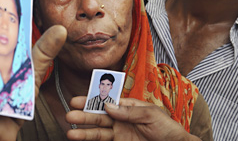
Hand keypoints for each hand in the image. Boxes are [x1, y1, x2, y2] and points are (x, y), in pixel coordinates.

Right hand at [66, 97, 200, 140]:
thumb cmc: (167, 128)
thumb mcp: (151, 115)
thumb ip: (129, 111)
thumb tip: (108, 105)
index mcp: (128, 106)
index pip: (107, 101)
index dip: (92, 100)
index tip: (78, 100)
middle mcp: (121, 119)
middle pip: (99, 116)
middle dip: (84, 115)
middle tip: (70, 115)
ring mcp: (120, 133)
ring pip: (98, 131)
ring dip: (84, 131)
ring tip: (70, 132)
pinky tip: (81, 139)